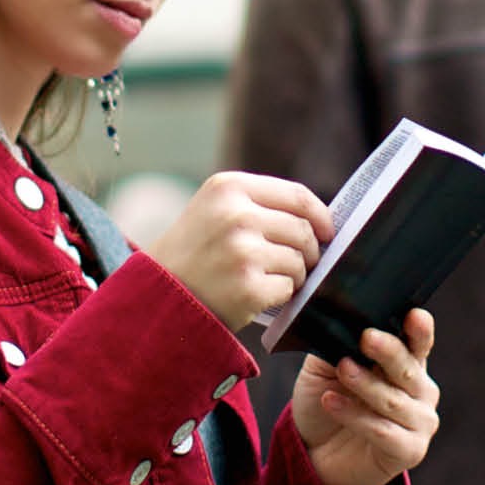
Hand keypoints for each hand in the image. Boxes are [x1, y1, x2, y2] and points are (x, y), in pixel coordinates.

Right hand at [148, 172, 332, 332]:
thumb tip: (320, 219)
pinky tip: (255, 295)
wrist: (156, 295)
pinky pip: (287, 289)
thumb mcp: (215, 209)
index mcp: (229, 188)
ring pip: (298, 262)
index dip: (320, 216)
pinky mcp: (248, 287)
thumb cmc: (193, 252)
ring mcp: (243, 252)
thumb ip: (259, 204)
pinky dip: (278, 296)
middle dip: (308, 252)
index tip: (328, 231)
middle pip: (303, 231)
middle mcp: (236, 215)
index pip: (297, 196)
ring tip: (266, 279)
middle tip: (299, 265)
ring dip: (293, 276)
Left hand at [291, 308, 439, 484]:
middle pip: (408, 369)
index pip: (419, 343)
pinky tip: (331, 401)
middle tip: (367, 336)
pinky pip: (383, 431)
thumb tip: (341, 321)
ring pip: (393, 401)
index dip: (419, 329)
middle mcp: (421, 392)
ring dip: (366, 384)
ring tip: (342, 369)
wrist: (315, 453)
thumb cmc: (327, 402)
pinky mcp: (409, 452)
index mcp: (407, 365)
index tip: (413, 315)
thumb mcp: (324, 369)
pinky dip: (355, 416)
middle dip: (388, 351)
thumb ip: (338, 345)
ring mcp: (420, 423)